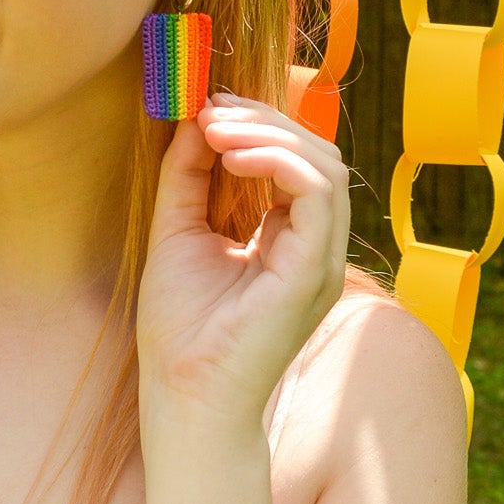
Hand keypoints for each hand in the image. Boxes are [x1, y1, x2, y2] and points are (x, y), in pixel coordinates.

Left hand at [136, 92, 350, 436]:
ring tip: (216, 128)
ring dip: (270, 134)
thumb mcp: (177, 232)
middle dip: (266, 120)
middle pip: (318, 155)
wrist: (183, 396)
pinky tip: (232, 155)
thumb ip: (189, 176)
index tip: (210, 107)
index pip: (297, 162)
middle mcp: (314, 249)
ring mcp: (320, 261)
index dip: (259, 125)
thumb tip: (196, 119)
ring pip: (326, 166)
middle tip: (212, 109)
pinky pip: (319, 194)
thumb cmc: (180, 330)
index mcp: (289, 242)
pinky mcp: (313, 272)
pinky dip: (279, 162)